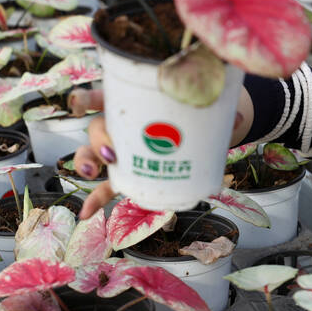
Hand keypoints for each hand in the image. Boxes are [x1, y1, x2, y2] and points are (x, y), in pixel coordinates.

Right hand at [68, 87, 253, 219]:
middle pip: (97, 127)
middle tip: (110, 153)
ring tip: (91, 174)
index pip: (105, 95)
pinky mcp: (127, 174)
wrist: (197, 135)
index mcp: (133, 103)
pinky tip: (87, 215)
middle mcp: (120, 125)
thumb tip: (234, 118)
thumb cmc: (192, 114)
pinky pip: (106, 187)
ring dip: (86, 162)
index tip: (78, 105)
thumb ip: (213, 113)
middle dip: (97, 139)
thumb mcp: (199, 109)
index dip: (88, 99)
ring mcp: (120, 150)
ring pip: (93, 154)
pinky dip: (96, 201)